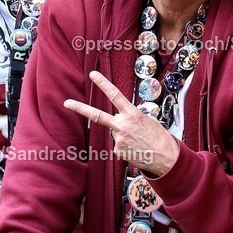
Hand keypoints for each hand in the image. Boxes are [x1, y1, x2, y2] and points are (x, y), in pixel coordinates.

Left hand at [63, 70, 179, 177]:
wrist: (166, 158)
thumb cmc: (159, 137)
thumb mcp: (148, 120)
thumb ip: (131, 118)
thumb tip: (120, 122)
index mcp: (132, 114)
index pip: (115, 95)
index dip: (103, 84)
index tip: (93, 75)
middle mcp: (123, 125)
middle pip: (97, 115)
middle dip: (80, 108)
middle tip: (66, 103)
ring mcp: (118, 139)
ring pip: (115, 133)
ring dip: (125, 136)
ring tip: (139, 142)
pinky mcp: (118, 151)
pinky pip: (119, 145)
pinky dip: (127, 147)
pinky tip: (137, 149)